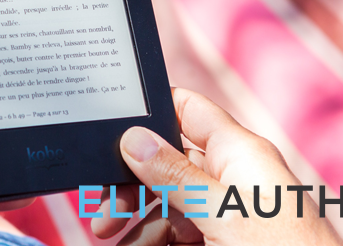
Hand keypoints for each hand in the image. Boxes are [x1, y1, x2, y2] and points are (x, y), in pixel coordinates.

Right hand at [91, 88, 342, 245]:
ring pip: (169, 203)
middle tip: (103, 215)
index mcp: (239, 151)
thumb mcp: (220, 213)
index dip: (149, 112)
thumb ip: (175, 174)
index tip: (109, 129)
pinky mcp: (228, 239)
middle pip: (167, 163)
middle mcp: (233, 175)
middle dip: (132, 186)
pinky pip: (181, 232)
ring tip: (116, 242)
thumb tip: (135, 137)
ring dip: (138, 222)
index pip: (187, 109)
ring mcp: (231, 211)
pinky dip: (157, 240)